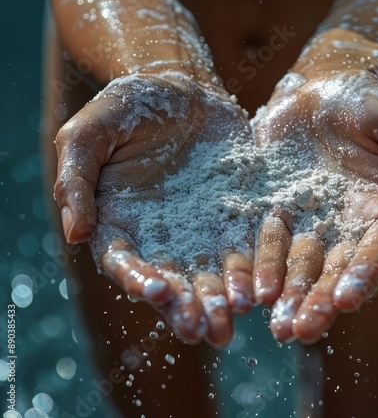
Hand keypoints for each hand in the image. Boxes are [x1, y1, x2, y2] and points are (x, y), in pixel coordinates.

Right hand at [54, 75, 254, 345]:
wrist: (180, 90)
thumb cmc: (126, 108)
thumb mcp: (88, 135)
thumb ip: (76, 181)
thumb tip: (76, 233)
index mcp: (121, 224)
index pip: (126, 263)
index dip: (139, 280)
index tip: (155, 292)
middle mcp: (161, 236)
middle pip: (174, 280)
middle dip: (189, 305)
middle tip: (206, 329)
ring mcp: (200, 228)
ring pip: (212, 271)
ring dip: (223, 297)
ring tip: (236, 314)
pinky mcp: (234, 213)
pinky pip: (245, 243)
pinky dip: (252, 266)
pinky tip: (261, 284)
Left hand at [252, 68, 377, 342]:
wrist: (320, 84)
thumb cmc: (368, 100)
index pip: (376, 252)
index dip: (363, 276)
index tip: (346, 300)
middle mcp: (343, 223)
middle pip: (333, 269)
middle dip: (318, 300)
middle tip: (302, 330)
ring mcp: (307, 217)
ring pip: (298, 263)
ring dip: (288, 293)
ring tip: (276, 324)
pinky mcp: (275, 205)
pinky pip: (266, 237)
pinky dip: (259, 263)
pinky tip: (250, 288)